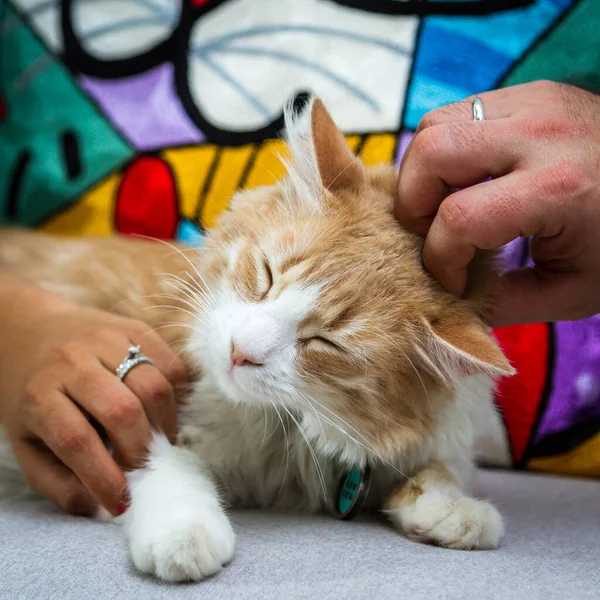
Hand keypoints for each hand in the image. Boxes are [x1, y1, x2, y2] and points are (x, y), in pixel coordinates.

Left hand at [0, 278, 186, 515]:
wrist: (32, 330)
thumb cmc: (30, 395)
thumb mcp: (26, 443)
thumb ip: (57, 480)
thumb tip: (98, 506)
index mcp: (38, 395)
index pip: (77, 441)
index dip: (105, 477)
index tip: (121, 501)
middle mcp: (73, 362)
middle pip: (123, 411)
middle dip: (141, 451)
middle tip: (145, 468)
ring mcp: (107, 339)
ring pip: (153, 386)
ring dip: (165, 424)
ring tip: (159, 439)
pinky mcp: (134, 328)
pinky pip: (171, 364)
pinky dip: (176, 394)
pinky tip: (163, 411)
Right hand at [395, 81, 599, 325]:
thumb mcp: (572, 290)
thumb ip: (504, 302)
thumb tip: (448, 304)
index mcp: (558, 189)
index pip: (458, 219)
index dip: (440, 259)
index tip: (454, 280)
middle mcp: (539, 133)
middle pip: (431, 152)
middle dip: (413, 203)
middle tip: (430, 234)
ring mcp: (534, 103)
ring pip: (434, 125)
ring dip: (422, 172)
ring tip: (444, 206)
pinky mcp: (529, 93)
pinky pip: (456, 115)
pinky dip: (444, 152)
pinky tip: (466, 181)